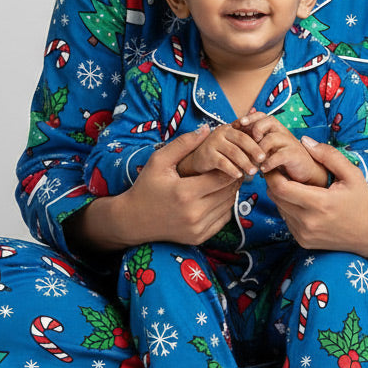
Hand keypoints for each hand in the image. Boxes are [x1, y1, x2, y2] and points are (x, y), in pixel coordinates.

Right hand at [78, 126, 239, 250]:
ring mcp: (197, 228)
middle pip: (229, 192)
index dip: (231, 166)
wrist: (133, 220)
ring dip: (231, 191)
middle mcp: (194, 213)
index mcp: (185, 193)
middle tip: (234, 166)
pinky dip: (225, 206)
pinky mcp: (199, 237)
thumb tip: (207, 129)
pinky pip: (223, 219)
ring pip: (228, 205)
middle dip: (233, 178)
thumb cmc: (146, 187)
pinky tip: (217, 195)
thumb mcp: (159, 161)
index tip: (230, 158)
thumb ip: (183, 144)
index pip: (222, 177)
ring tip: (225, 178)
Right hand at [176, 121, 267, 179]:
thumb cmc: (218, 156)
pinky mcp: (206, 155)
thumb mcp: (231, 148)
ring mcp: (212, 142)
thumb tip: (265, 150)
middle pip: (242, 139)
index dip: (257, 142)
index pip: (247, 132)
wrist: (194, 163)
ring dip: (245, 162)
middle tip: (264, 160)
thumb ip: (244, 146)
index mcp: (229, 128)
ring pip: (234, 151)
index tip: (267, 152)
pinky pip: (222, 162)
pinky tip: (239, 175)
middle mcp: (220, 132)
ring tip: (253, 171)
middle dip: (254, 150)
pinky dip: (232, 168)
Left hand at [237, 113, 327, 186]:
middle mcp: (283, 132)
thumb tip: (236, 137)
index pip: (262, 116)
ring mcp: (290, 143)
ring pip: (272, 138)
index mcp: (275, 129)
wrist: (305, 172)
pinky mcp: (295, 155)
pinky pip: (280, 155)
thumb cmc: (283, 161)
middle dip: (255, 129)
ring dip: (259, 149)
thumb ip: (256, 143)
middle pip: (268, 121)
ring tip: (253, 161)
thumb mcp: (268, 149)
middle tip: (247, 141)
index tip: (235, 125)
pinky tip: (263, 169)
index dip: (249, 118)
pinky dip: (269, 162)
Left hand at [265, 137, 367, 266]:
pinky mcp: (302, 242)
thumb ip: (328, 156)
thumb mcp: (352, 174)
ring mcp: (304, 234)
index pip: (280, 187)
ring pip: (279, 208)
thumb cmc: (362, 202)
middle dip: (274, 181)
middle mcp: (308, 222)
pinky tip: (301, 200)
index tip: (274, 162)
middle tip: (280, 169)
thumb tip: (304, 141)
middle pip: (275, 197)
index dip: (273, 173)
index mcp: (320, 204)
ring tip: (292, 183)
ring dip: (281, 194)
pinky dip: (288, 208)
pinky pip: (286, 219)